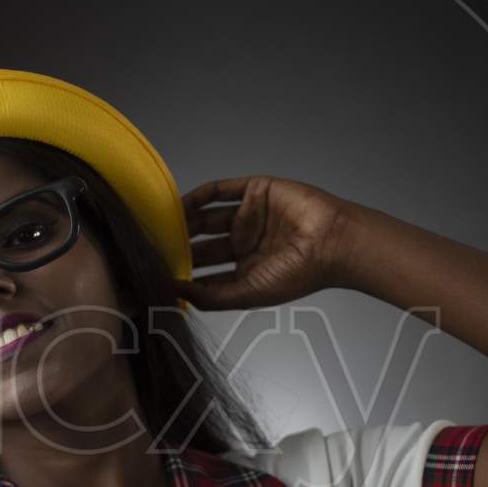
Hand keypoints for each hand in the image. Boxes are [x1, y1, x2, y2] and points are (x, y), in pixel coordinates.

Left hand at [173, 175, 360, 311]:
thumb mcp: (248, 293)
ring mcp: (249, 216)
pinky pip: (221, 191)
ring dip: (186, 221)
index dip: (185, 272)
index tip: (159, 275)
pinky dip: (199, 196)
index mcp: (247, 269)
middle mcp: (246, 242)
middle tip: (156, 248)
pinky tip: (179, 204)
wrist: (331, 243)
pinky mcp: (254, 191)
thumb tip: (173, 291)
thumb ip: (210, 296)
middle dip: (181, 246)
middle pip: (204, 242)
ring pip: (208, 216)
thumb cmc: (298, 274)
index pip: (208, 271)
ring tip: (161, 226)